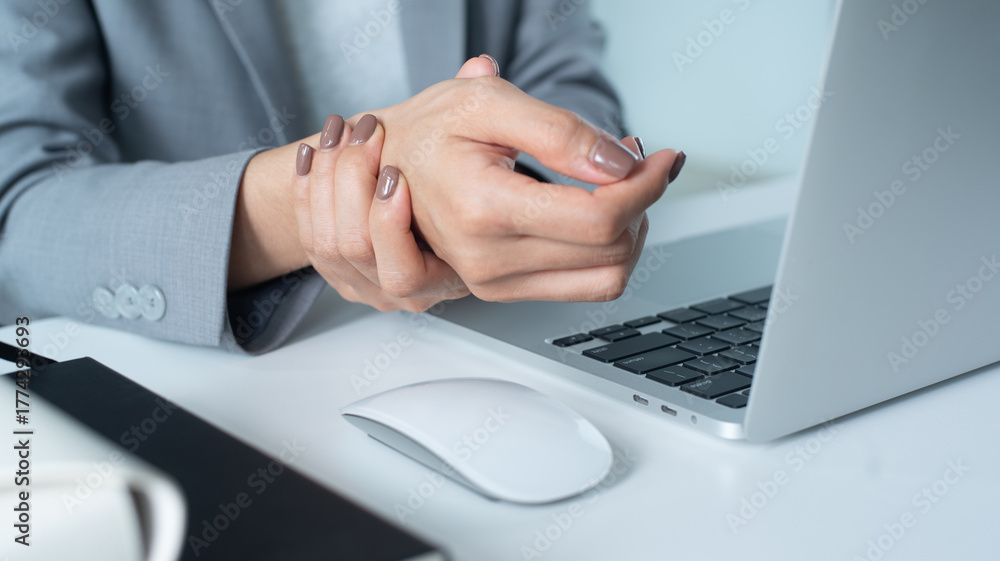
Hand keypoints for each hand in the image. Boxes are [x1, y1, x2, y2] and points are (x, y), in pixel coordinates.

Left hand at [291, 114, 468, 311]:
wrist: (434, 204)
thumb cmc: (461, 179)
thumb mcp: (481, 155)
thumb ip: (483, 114)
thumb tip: (481, 68)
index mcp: (447, 277)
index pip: (404, 273)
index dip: (387, 222)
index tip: (393, 170)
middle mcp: (406, 293)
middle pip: (357, 248)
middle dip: (353, 180)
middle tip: (368, 132)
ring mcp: (368, 285)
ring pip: (328, 241)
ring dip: (328, 178)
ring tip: (342, 130)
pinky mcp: (338, 273)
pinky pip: (308, 236)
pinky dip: (306, 190)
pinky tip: (315, 152)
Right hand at [351, 58, 682, 301]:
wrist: (387, 165)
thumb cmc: (431, 131)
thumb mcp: (489, 103)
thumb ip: (559, 131)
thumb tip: (619, 165)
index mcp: (482, 209)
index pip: (598, 219)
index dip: (646, 186)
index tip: (662, 158)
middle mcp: (486, 259)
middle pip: (611, 251)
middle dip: (642, 200)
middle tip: (633, 158)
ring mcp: (493, 283)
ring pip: (606, 278)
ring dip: (630, 230)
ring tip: (617, 185)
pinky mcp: (501, 291)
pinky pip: (583, 287)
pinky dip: (608, 251)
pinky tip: (598, 211)